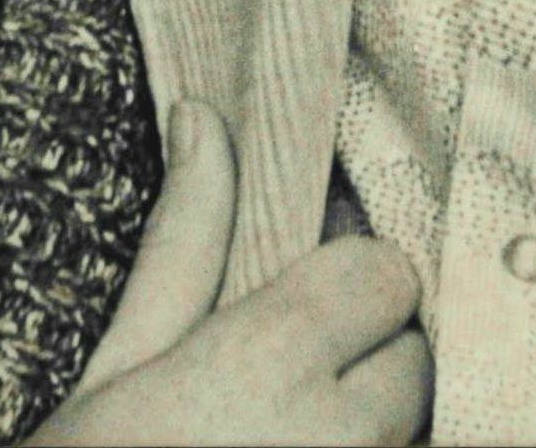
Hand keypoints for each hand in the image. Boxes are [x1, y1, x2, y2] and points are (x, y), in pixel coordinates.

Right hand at [30, 101, 431, 445]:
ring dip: (369, 440)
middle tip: (286, 405)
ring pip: (415, 440)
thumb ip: (186, 241)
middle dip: (367, 373)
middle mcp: (336, 438)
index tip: (301, 315)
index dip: (347, 287)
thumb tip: (203, 119)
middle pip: (415, 364)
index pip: (386, 271)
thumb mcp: (120, 365)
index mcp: (271, 359)